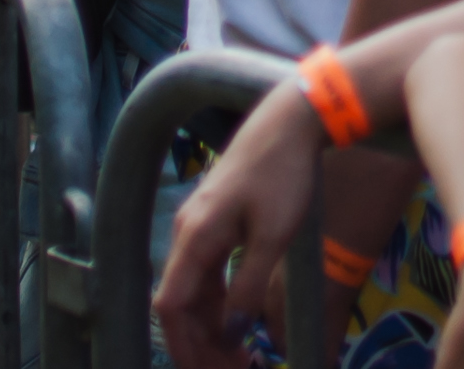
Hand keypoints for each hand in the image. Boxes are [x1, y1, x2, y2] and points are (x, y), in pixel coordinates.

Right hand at [153, 80, 337, 368]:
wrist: (292, 118)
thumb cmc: (284, 174)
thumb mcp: (273, 237)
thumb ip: (249, 289)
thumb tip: (232, 336)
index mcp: (195, 237)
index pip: (171, 307)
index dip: (185, 347)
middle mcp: (187, 232)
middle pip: (180, 303)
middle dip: (200, 345)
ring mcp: (198, 224)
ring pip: (193, 290)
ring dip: (211, 327)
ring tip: (240, 358)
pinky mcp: (214, 219)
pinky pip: (206, 273)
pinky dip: (218, 303)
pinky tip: (237, 323)